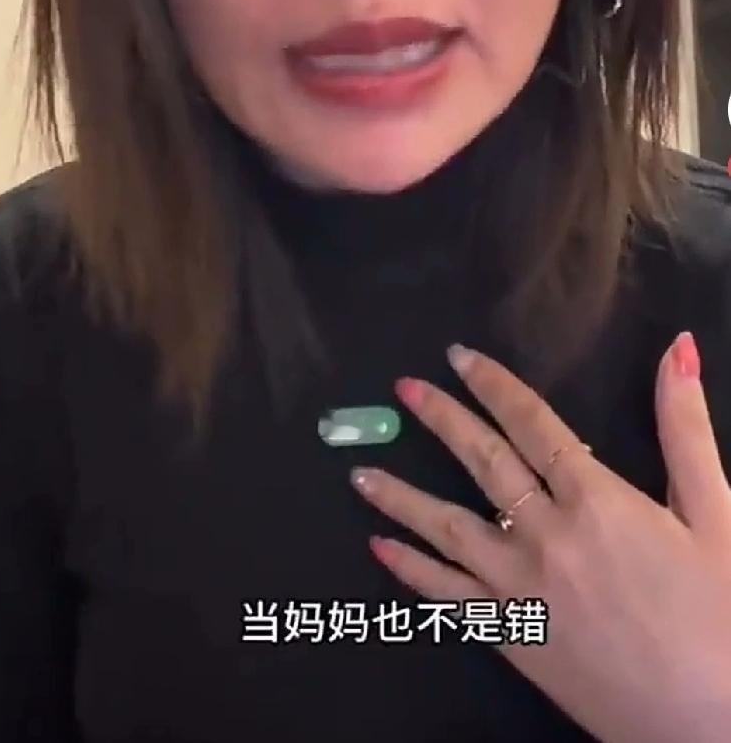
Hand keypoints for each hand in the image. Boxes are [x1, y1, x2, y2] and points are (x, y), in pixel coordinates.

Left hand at [350, 333, 730, 742]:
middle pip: (482, 462)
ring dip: (401, 497)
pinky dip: (411, 573)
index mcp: (596, 500)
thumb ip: (684, 429)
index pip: (531, 423)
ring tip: (360, 472)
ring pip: (448, 529)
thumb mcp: (716, 515)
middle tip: (402, 389)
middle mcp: (546, 537)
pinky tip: (380, 550)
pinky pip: (448, 599)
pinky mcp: (513, 636)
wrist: (712, 724)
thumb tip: (676, 349)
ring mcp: (521, 590)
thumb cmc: (721, 617)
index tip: (456, 358)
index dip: (492, 385)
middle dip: (440, 420)